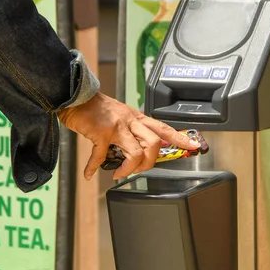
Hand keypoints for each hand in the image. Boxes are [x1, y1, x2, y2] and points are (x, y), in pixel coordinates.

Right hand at [58, 92, 200, 180]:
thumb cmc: (96, 107)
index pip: (163, 127)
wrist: (77, 96)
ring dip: (128, 169)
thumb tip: (136, 148)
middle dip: (150, 162)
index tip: (192, 145)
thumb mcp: (120, 114)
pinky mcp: (101, 133)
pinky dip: (93, 167)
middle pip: (154, 144)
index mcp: (136, 117)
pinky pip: (100, 156)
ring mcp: (117, 127)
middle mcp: (130, 121)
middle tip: (139, 170)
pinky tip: (89, 174)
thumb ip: (130, 128)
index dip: (179, 137)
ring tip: (118, 174)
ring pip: (136, 152)